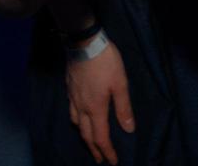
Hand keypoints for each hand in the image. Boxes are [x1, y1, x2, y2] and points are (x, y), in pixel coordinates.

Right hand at [65, 39, 134, 164]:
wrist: (84, 43)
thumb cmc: (106, 62)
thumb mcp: (121, 83)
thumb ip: (124, 107)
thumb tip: (128, 129)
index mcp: (96, 108)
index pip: (101, 137)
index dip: (107, 151)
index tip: (112, 161)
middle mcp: (82, 107)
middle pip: (86, 135)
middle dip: (94, 149)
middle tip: (100, 159)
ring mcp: (73, 98)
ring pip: (76, 124)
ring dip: (84, 136)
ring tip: (90, 141)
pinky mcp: (69, 89)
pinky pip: (71, 112)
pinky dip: (77, 121)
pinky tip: (79, 117)